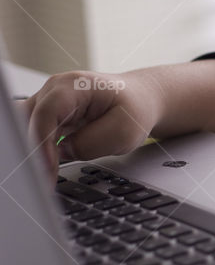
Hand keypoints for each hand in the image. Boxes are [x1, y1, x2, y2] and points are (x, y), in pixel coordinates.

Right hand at [17, 70, 165, 182]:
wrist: (140, 101)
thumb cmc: (134, 109)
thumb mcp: (124, 130)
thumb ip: (92, 143)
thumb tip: (62, 151)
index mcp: (75, 86)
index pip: (47, 112)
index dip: (43, 142)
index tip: (48, 169)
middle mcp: (56, 90)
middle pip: (28, 120)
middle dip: (32, 150)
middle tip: (44, 179)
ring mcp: (50, 103)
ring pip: (26, 129)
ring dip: (33, 153)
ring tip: (46, 177)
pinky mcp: (49, 118)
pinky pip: (34, 136)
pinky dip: (38, 154)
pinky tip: (48, 170)